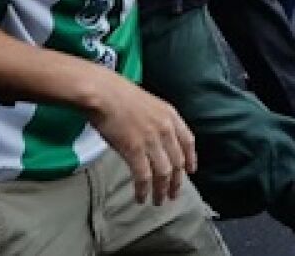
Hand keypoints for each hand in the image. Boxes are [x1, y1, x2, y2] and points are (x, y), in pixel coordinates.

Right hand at [82, 71, 197, 204]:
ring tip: (159, 201)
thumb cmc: (118, 95)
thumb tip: (156, 138)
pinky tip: (141, 197)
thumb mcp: (148, 103)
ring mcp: (151, 140)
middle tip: (173, 194)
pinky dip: (144, 190)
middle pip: (178, 161)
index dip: (191, 158)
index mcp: (170, 115)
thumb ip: (156, 120)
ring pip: (164, 172)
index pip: (188, 141)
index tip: (190, 171)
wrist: (103, 93)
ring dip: (162, 190)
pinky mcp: (134, 150)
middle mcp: (165, 129)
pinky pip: (144, 176)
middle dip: (177, 181)